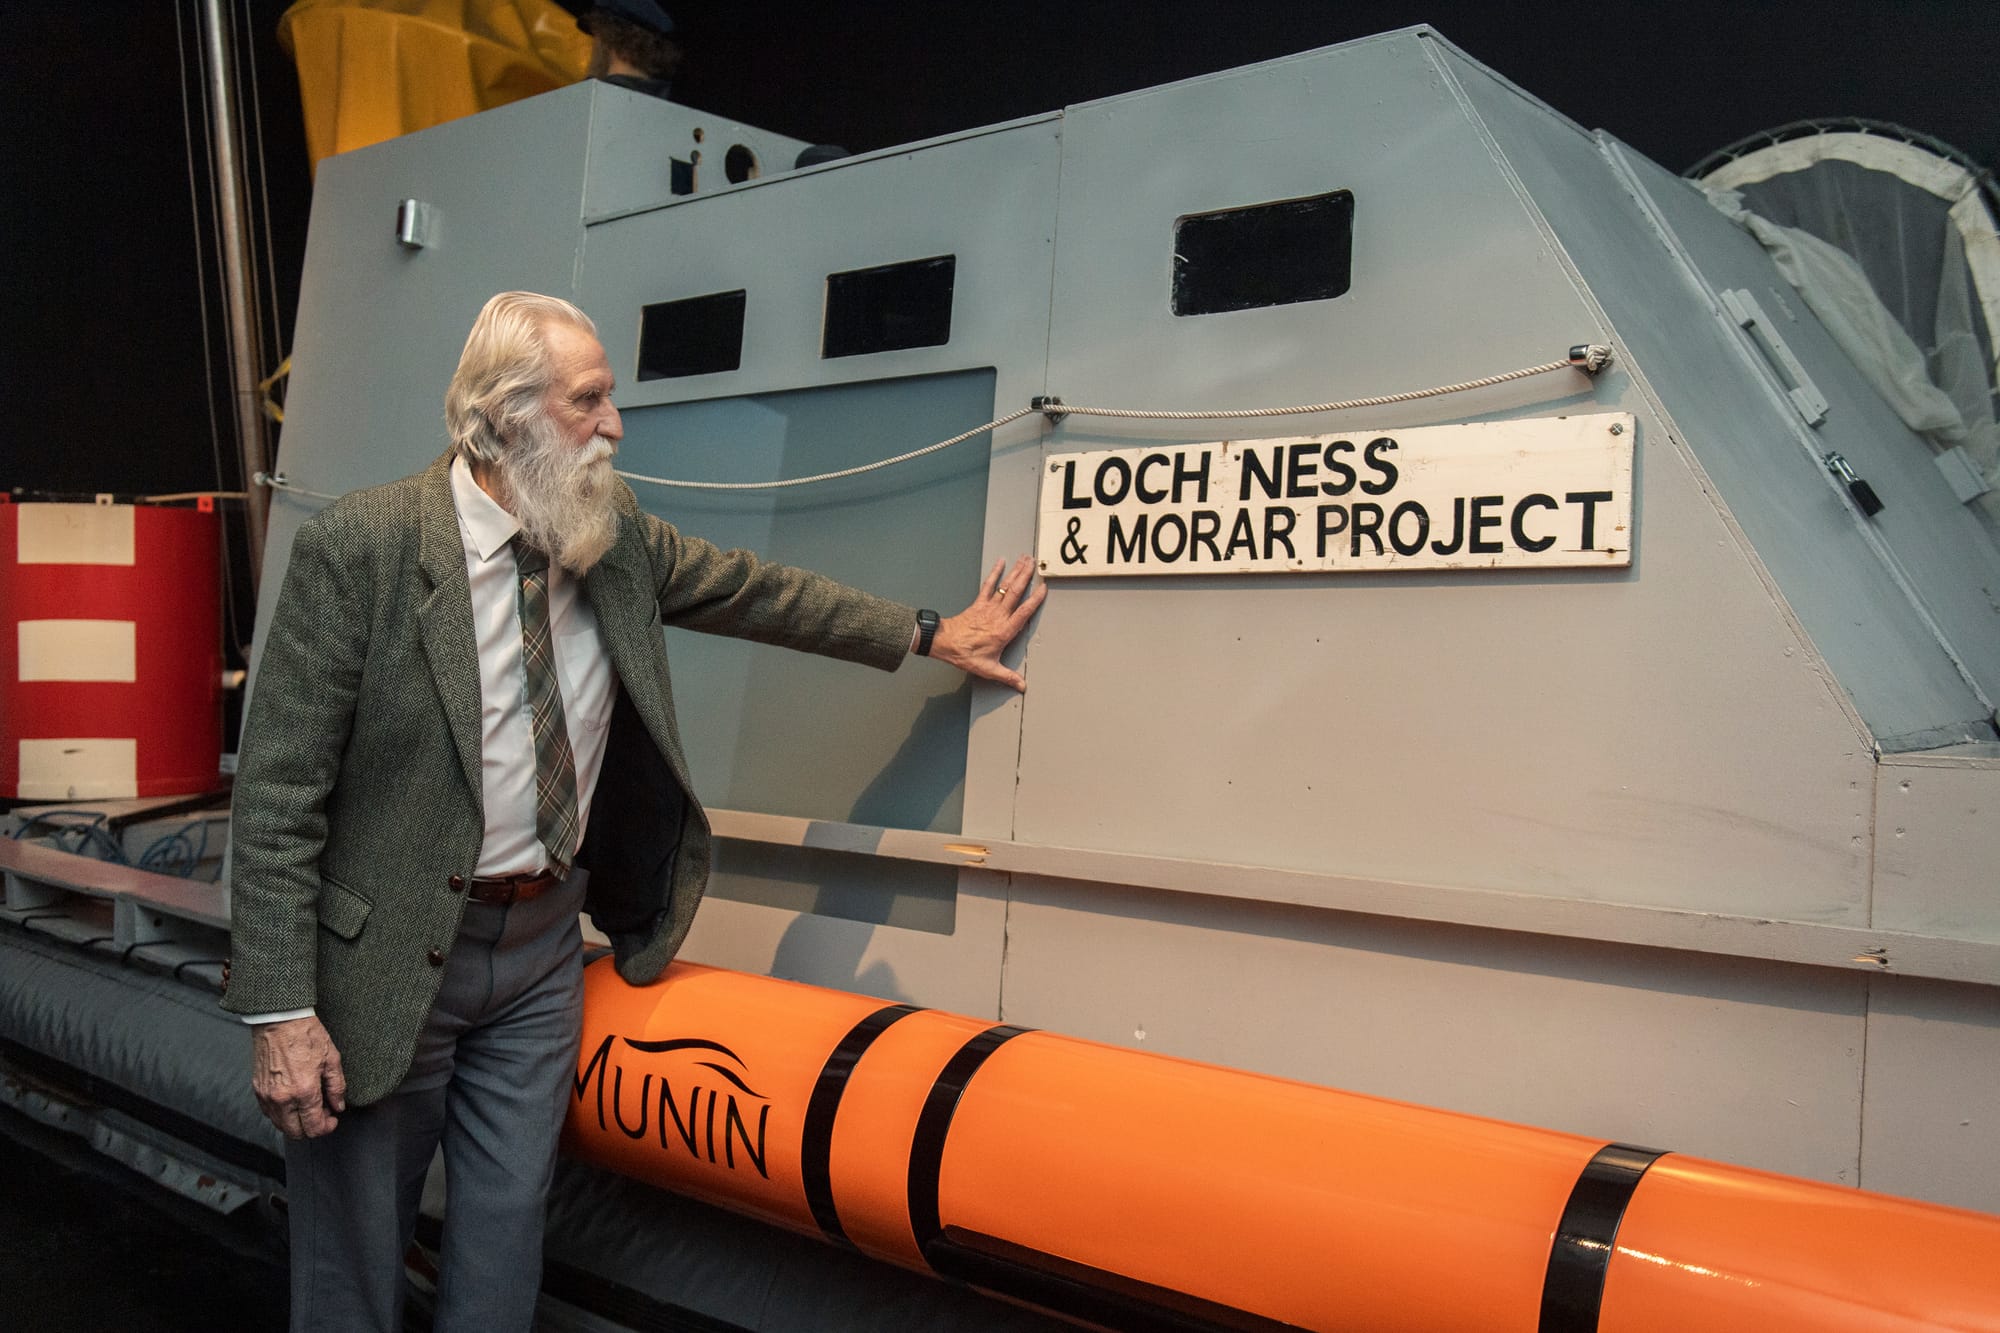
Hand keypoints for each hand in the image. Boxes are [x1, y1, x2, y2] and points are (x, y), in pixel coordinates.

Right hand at [252, 1015, 346, 1139]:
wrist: (279, 1020)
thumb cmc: (306, 1035)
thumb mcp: (332, 1059)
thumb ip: (337, 1087)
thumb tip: (338, 1106)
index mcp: (304, 1091)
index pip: (314, 1127)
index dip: (326, 1127)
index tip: (332, 1119)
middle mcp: (282, 1098)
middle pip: (296, 1133)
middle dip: (312, 1128)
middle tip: (323, 1113)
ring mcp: (267, 1096)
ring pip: (281, 1126)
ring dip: (296, 1122)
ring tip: (309, 1105)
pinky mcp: (257, 1090)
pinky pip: (270, 1113)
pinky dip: (283, 1114)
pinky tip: (294, 1100)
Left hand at [931, 555, 1045, 691]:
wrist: (944, 643)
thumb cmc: (965, 654)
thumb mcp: (988, 669)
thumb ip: (1007, 676)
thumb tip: (1021, 686)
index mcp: (1004, 631)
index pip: (1024, 612)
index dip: (1035, 600)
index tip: (1044, 589)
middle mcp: (998, 616)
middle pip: (1016, 592)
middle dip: (1026, 576)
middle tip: (1035, 564)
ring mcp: (988, 608)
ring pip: (1005, 587)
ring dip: (1016, 572)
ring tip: (1025, 560)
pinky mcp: (978, 603)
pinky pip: (989, 585)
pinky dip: (995, 573)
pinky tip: (1001, 562)